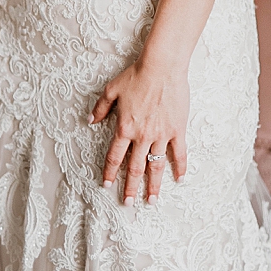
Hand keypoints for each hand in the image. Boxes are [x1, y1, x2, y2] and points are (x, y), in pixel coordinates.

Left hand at [90, 62, 189, 204]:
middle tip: (129, 203)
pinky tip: (180, 178)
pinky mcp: (177, 129)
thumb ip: (101, 108)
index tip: (107, 185)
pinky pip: (179, 152)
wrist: (162, 67)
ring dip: (153, 184)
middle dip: (131, 187)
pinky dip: (179, 166)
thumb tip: (91, 120)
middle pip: (135, 167)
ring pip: (156, 164)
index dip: (110, 172)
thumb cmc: (137, 75)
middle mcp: (141, 135)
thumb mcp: (111, 89)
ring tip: (152, 200)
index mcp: (124, 128)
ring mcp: (161, 134)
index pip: (115, 157)